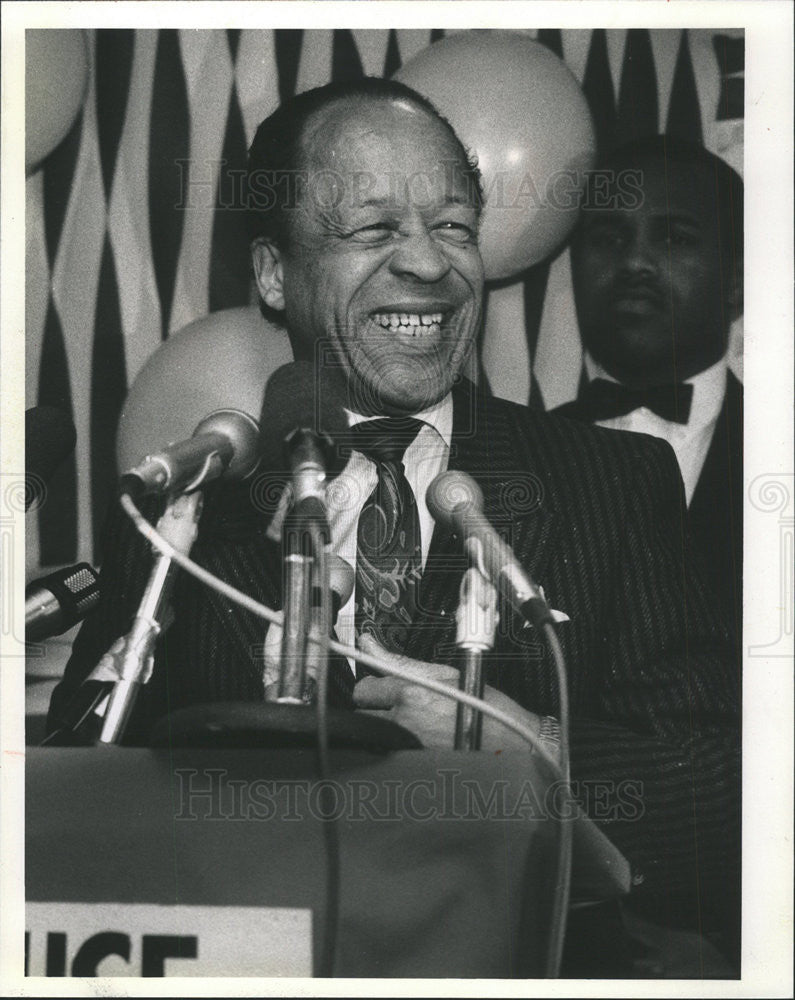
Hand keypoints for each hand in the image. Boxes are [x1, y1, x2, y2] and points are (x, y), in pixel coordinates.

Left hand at [353, 635, 541, 751]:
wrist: (509, 741)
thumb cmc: (481, 706)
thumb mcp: (443, 673)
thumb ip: (398, 661)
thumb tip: (368, 642)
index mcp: (411, 694)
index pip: (364, 689)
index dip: (374, 686)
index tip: (383, 686)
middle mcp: (404, 722)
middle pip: (363, 713)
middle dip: (376, 706)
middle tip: (400, 703)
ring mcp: (407, 746)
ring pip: (374, 732)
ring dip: (385, 725)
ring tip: (413, 720)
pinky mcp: (412, 763)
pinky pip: (390, 749)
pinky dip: (397, 742)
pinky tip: (419, 736)